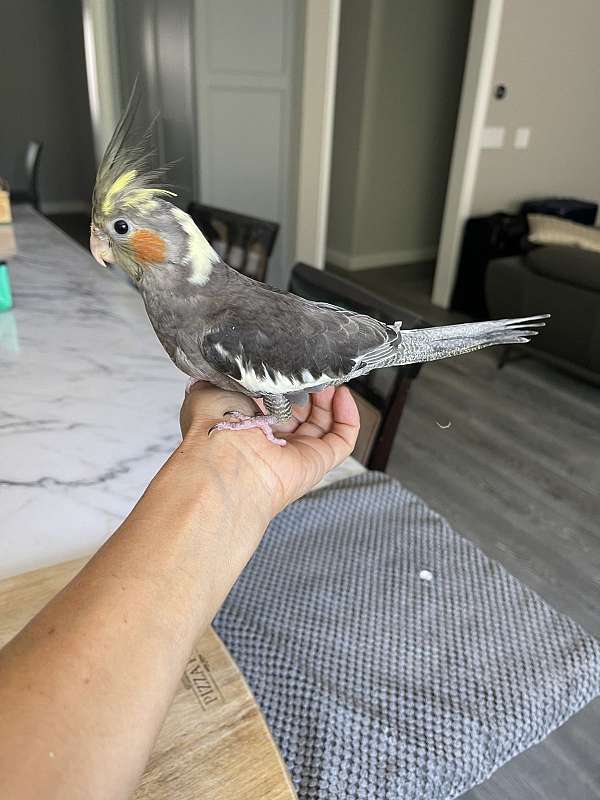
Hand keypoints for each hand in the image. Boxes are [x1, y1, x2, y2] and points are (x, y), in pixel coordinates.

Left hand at [180, 382, 359, 518]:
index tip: (293, 365)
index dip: (287, 383)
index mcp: (246, 424)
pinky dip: (348, 416)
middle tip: (314, 370)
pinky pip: (343, 439)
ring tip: (329, 378)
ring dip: (331, 399)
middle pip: (303, 412)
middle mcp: (272, 442)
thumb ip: (227, 374)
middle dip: (312, 389)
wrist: (225, 457)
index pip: (274, 402)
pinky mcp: (318, 462)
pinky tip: (342, 394)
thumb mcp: (211, 385)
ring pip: (325, 424)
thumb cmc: (214, 424)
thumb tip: (233, 362)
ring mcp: (297, 452)